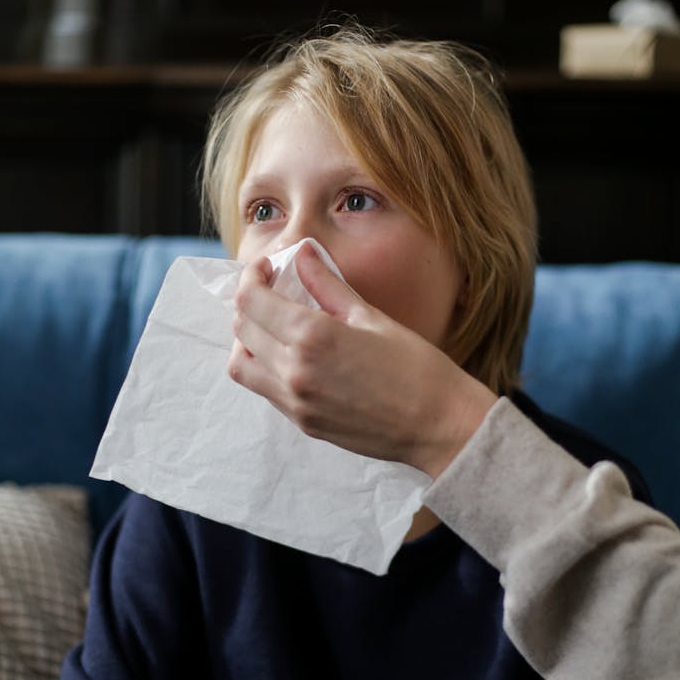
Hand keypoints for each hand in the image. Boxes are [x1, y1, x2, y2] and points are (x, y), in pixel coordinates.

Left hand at [229, 242, 496, 478]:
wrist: (438, 426)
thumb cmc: (417, 368)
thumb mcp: (371, 317)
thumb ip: (328, 285)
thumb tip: (303, 253)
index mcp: (312, 337)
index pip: (251, 301)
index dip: (251, 278)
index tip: (266, 269)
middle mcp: (295, 371)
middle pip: (241, 330)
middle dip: (248, 304)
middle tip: (269, 293)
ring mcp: (296, 402)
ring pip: (241, 366)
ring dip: (247, 341)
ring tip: (272, 328)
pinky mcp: (303, 423)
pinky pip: (265, 390)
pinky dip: (265, 368)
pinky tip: (292, 357)